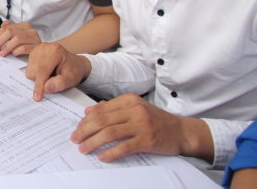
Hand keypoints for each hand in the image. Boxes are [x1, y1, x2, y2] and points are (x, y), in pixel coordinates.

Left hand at [0, 21, 41, 56]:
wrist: (45, 53)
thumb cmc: (29, 46)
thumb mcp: (19, 36)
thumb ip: (10, 29)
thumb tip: (2, 26)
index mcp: (24, 25)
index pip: (6, 28)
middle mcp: (30, 30)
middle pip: (10, 32)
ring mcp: (34, 38)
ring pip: (17, 39)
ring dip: (6, 47)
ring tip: (2, 54)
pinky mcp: (37, 47)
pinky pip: (24, 48)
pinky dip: (16, 51)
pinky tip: (13, 54)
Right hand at [25, 42, 89, 100]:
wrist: (74, 63)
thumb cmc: (73, 70)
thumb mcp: (72, 79)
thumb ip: (60, 83)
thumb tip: (46, 88)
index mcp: (55, 50)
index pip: (42, 70)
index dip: (39, 85)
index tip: (37, 97)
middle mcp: (44, 47)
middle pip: (34, 70)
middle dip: (40, 81)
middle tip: (53, 81)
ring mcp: (37, 49)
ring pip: (29, 70)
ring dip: (38, 78)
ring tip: (50, 75)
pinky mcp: (33, 52)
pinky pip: (28, 68)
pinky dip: (36, 74)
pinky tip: (45, 72)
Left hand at [71, 93, 211, 161]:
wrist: (181, 131)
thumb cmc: (155, 120)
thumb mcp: (135, 108)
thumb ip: (112, 108)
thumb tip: (88, 111)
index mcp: (129, 100)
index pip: (101, 109)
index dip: (86, 120)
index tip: (77, 129)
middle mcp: (135, 110)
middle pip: (102, 120)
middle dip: (85, 131)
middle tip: (75, 139)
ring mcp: (141, 125)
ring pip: (110, 133)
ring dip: (93, 142)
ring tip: (84, 149)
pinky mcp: (147, 140)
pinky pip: (124, 147)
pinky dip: (111, 152)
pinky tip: (102, 157)